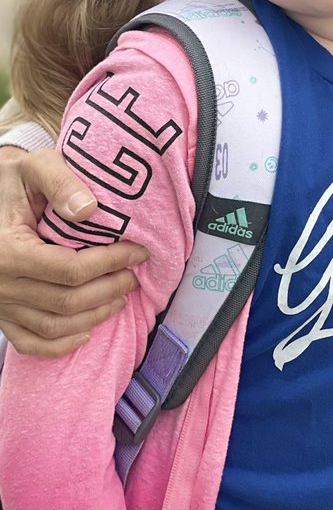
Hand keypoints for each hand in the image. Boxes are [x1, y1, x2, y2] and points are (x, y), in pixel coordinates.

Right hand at [0, 147, 148, 356]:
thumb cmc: (14, 179)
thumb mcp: (36, 167)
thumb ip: (62, 183)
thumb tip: (89, 210)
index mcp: (8, 251)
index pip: (70, 269)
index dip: (111, 263)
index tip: (139, 251)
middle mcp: (1, 284)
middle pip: (66, 301)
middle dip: (109, 290)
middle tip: (134, 276)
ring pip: (53, 326)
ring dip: (93, 316)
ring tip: (121, 297)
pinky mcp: (0, 313)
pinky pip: (29, 342)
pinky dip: (59, 345)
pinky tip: (86, 333)